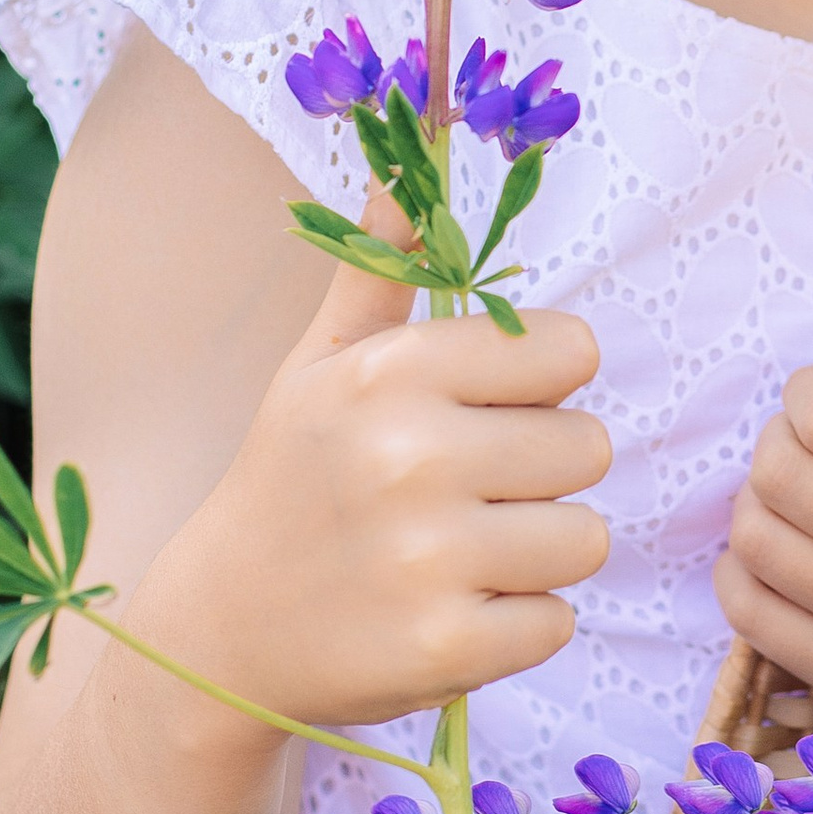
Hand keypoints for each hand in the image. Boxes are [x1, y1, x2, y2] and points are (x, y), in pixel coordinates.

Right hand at [130, 241, 612, 736]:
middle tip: (465, 496)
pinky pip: (559, 622)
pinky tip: (450, 613)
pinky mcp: (449, 649)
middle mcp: (414, 457)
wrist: (222, 631)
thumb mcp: (320, 366)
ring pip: (588, 537)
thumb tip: (401, 163)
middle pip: (590, 446)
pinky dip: (518, 626)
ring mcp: (431, 559)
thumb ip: (378, 268)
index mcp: (394, 373)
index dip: (543, 385)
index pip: (570, 350)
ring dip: (539, 554)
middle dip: (541, 475)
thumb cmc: (292, 479)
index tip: (487, 412)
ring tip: (461, 555)